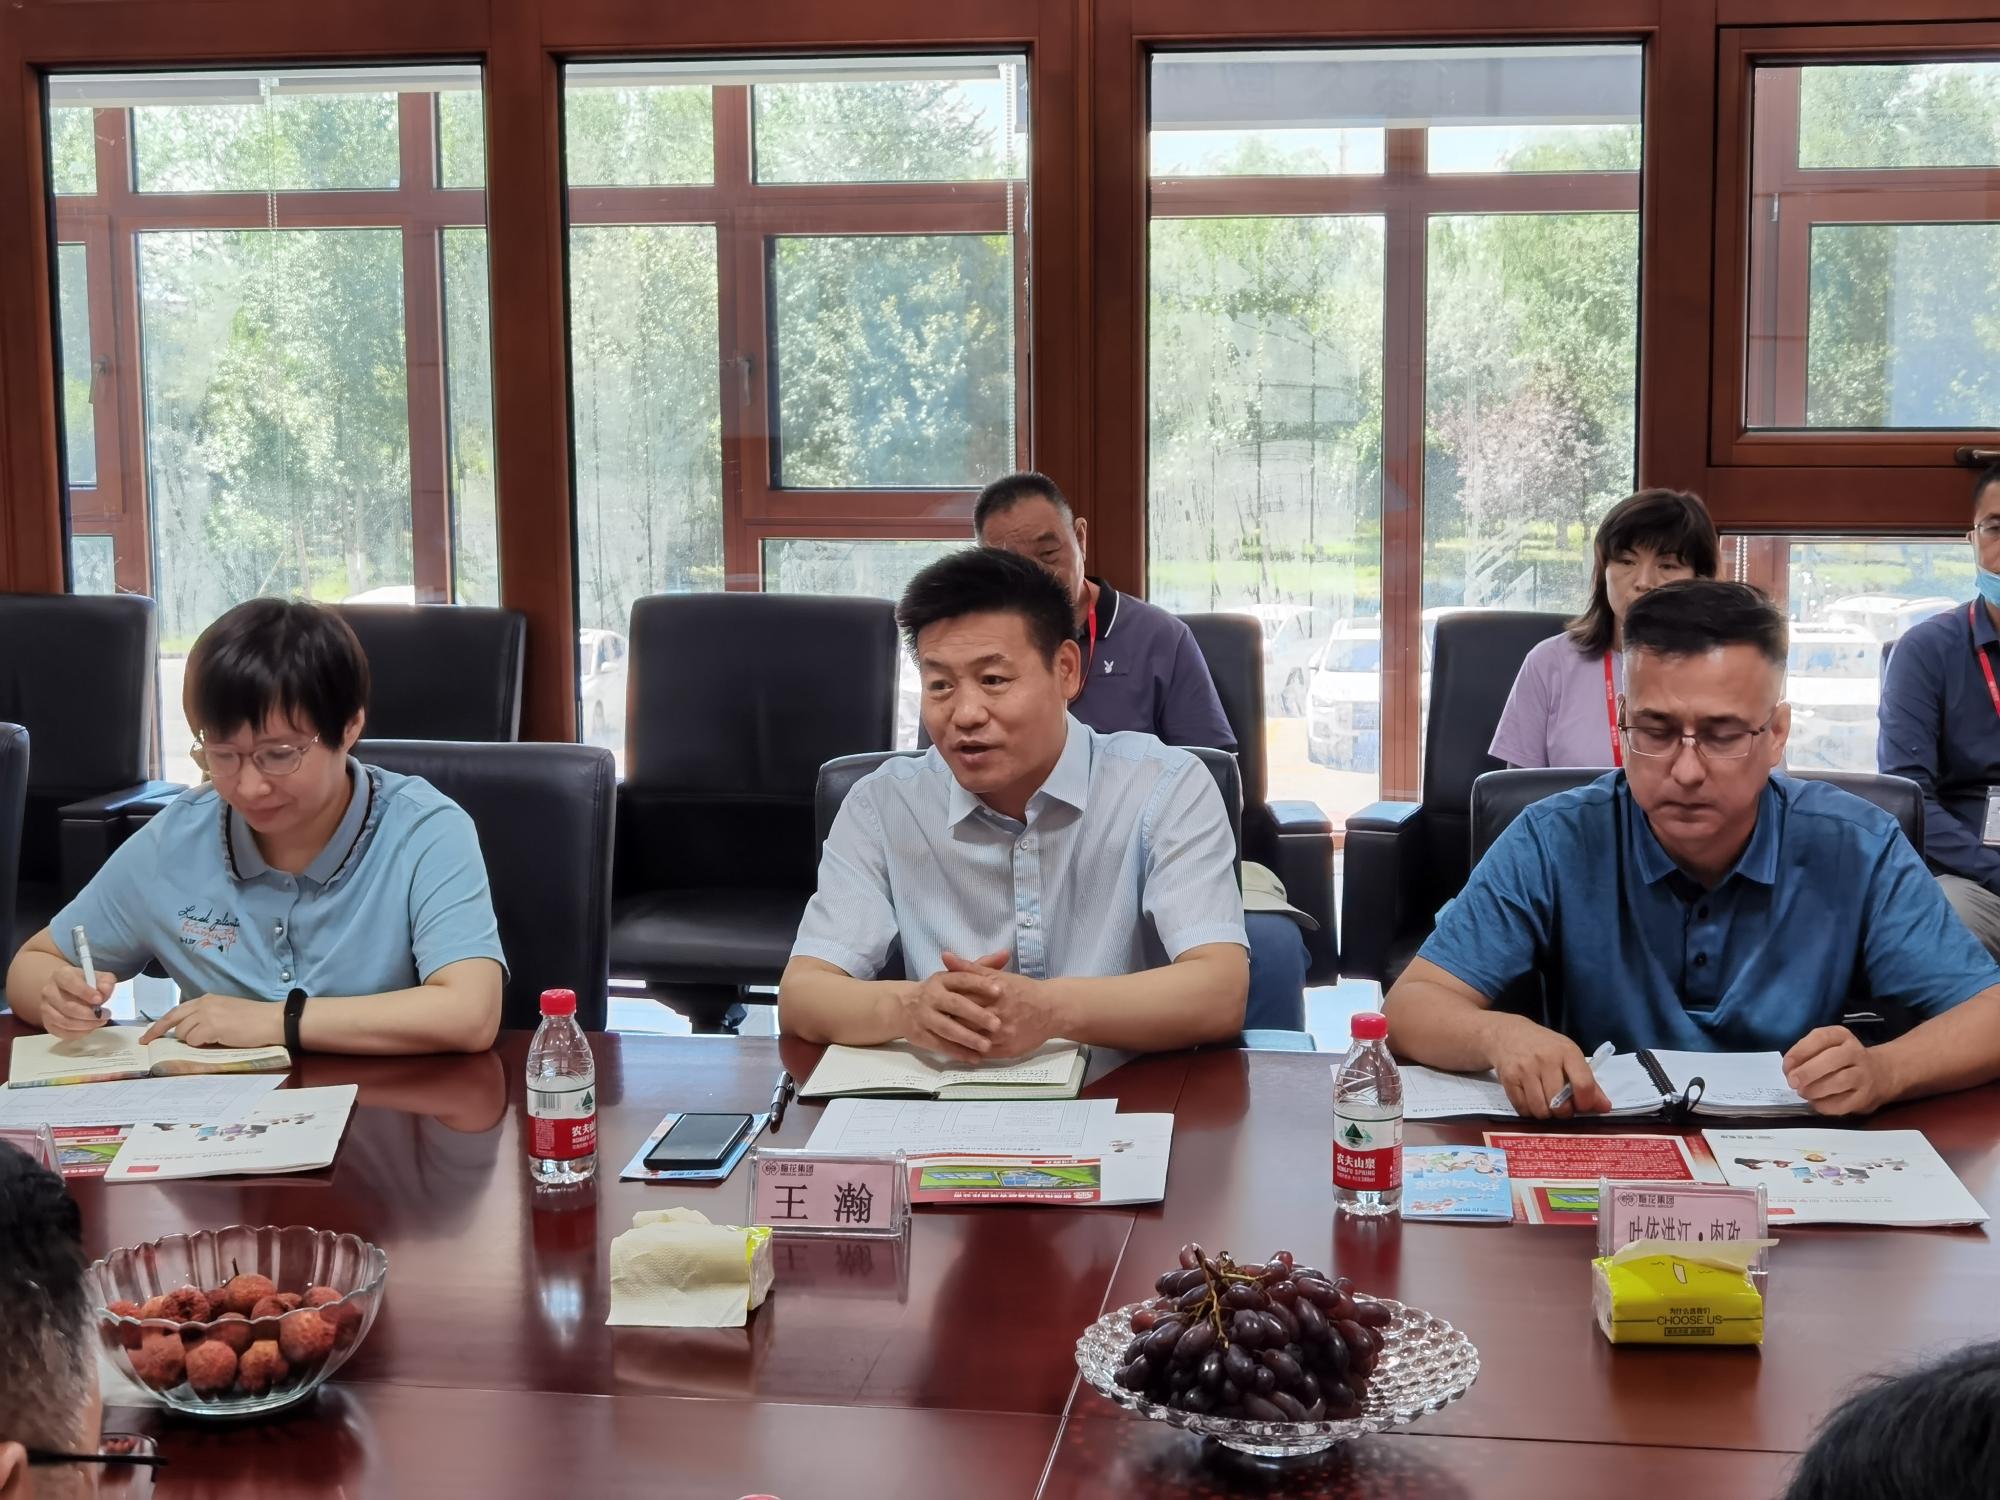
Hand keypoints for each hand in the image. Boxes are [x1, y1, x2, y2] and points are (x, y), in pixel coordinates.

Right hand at [39, 966, 114, 1040]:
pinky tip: (90, 1027)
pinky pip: (63, 1032)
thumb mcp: (99, 977)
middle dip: (89, 1014)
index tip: (99, 1000)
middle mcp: (48, 991)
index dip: (84, 992)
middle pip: (67, 1006)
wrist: (66, 991)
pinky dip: (79, 1033)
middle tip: (105, 1014)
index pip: (69, 982)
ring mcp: (46, 1008)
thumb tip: (104, 990)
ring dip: (86, 1024)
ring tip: (100, 1021)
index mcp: (61, 975)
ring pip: (64, 1022)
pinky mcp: (48, 1023)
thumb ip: (105, 982)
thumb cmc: (85, 983)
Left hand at [139, 995, 281, 1049]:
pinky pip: (194, 1040)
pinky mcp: (212, 1026)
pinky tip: (215, 1042)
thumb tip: (189, 1033)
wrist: (272, 1020)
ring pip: (183, 1032)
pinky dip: (200, 1045)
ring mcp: (207, 1014)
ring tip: (209, 1041)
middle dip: (159, 1032)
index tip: (148, 1036)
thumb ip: (207, 1017)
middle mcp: (203, 1004)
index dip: (159, 1024)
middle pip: (173, 1020)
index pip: (176, 1011)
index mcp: (206, 999)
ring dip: (191, 1041)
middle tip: (148, 1043)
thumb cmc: (254, 1019)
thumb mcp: (225, 1012)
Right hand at [897, 963, 1003, 1063]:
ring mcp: (923, 1017)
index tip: (1000, 991)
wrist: (901, 1007)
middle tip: (997, 1025)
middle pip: (955, 1005)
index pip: (962, 979)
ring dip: (967, 1038)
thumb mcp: (954, 976)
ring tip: (987, 1046)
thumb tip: (1006, 954)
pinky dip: (957, 1052)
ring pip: (947, 1028)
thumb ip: (980, 968)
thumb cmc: (938, 991)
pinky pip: (939, 1045)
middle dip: (976, 1015)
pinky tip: (975, 1058)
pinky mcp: (919, 1035)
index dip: (981, 984)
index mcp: (942, 979)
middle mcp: (931, 996)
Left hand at [940, 950, 1065, 1059]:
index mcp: (994, 992)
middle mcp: (999, 1014)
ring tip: (942, 1035)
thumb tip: (945, 956)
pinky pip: (982, 1053)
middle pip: (964, 1020)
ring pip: (972, 1039)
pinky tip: (959, 1048)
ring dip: (956, 1039)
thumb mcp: (996, 975)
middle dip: (948, 1021)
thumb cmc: (1022, 989)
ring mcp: (1003, 1035)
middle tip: (932, 1021)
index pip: (961, 999)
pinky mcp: (1007, 1050)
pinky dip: (969, 1052)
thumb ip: (969, 967)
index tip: (932, 1003)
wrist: (1052, 1009)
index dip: (945, 1003)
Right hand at [1483, 1015, 1610, 1119]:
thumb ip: (1588, 1082)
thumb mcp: (1569, 1056)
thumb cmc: (1544, 1047)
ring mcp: (1525, 1069)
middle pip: (1559, 1103)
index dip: (1585, 1103)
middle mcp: (1546, 1060)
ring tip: (1545, 1103)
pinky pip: (1522, 1108)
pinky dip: (1529, 1111)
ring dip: (1545, 1113)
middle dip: (1563, 1112)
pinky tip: (1531, 1100)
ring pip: (1540, 1109)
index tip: (1581, 1106)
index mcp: (1567, 1052)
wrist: (1508, 1034)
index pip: (1583, 1084)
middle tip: (1561, 1107)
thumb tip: (1604, 1107)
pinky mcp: (1508, 1078)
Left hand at [1784, 1026, 1894, 1115]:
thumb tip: (1789, 1070)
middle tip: (1792, 1082)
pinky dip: (1825, 1105)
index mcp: (1842, 1036)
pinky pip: (1844, 1103)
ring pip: (1840, 1081)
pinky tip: (1815, 1102)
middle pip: (1832, 1059)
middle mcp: (1855, 1053)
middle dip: (1808, 1072)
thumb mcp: (1825, 1047)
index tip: (1787, 1065)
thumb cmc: (1841, 1059)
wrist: (1880, 1074)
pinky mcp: (1865, 1097)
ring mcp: (1863, 1075)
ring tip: (1803, 1092)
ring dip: (1816, 1089)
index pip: (1821, 1038)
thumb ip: (1805, 1054)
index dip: (1800, 1051)